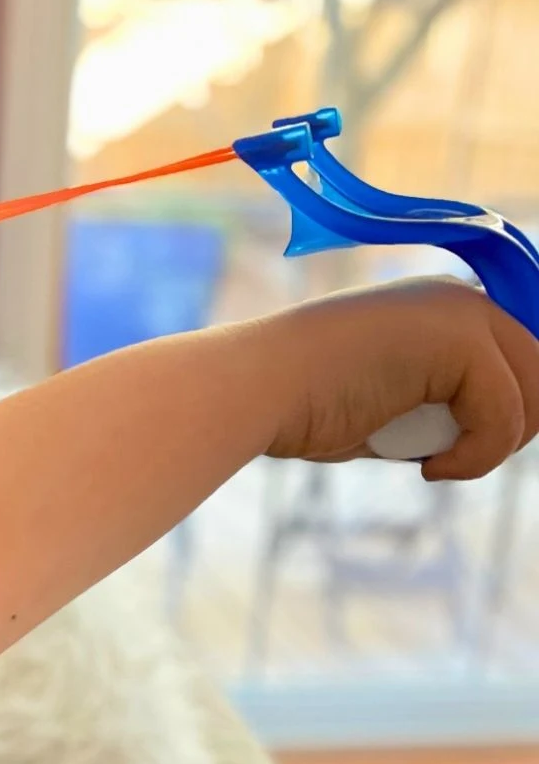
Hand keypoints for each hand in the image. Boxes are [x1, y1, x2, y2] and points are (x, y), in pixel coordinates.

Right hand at [262, 277, 538, 479]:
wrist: (253, 389)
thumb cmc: (304, 408)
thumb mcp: (389, 404)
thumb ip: (443, 407)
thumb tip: (493, 439)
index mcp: (443, 305)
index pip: (523, 355)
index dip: (517, 407)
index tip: (478, 446)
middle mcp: (458, 297)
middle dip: (514, 429)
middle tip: (456, 457)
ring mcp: (459, 312)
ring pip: (535, 394)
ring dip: (493, 446)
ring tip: (436, 459)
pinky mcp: (457, 339)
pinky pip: (506, 415)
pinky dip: (475, 458)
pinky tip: (428, 466)